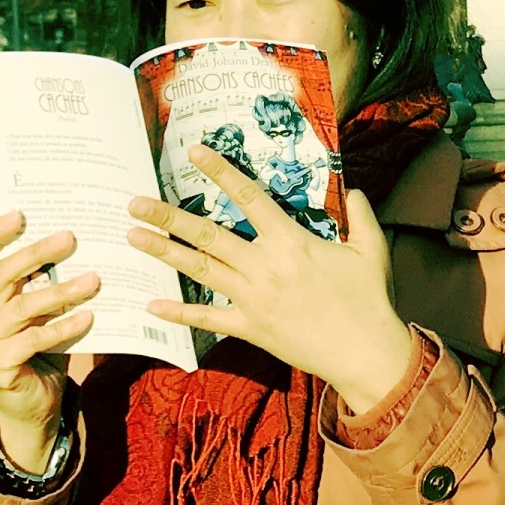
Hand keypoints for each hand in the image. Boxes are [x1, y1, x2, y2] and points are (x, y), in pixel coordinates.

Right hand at [0, 213, 100, 469]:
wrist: (32, 406)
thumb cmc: (39, 348)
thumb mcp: (37, 311)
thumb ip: (42, 284)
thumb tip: (75, 243)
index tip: (20, 214)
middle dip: (35, 254)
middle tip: (70, 238)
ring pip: (21, 308)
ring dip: (61, 292)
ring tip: (94, 280)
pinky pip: (33, 341)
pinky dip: (63, 328)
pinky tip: (89, 317)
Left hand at [128, 147, 415, 416]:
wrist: (364, 352)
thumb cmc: (370, 299)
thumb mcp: (371, 250)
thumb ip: (362, 216)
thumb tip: (357, 192)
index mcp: (290, 240)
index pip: (248, 196)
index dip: (220, 171)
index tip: (194, 152)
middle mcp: (263, 265)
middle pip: (207, 235)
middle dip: (168, 217)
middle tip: (135, 203)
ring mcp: (252, 298)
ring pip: (199, 271)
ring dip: (164, 253)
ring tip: (133, 237)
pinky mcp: (250, 327)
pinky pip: (208, 319)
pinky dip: (180, 314)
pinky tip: (152, 307)